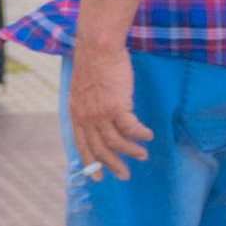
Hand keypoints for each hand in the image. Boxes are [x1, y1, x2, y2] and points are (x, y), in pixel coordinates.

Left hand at [68, 43, 152, 180]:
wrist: (98, 48)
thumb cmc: (93, 64)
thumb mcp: (82, 89)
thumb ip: (87, 106)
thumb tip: (97, 119)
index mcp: (76, 113)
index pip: (82, 144)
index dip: (90, 162)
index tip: (97, 178)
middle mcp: (86, 116)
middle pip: (99, 149)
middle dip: (113, 165)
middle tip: (125, 176)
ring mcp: (101, 112)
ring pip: (117, 143)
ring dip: (131, 152)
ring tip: (142, 155)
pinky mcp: (117, 106)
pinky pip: (132, 128)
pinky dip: (141, 135)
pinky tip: (149, 136)